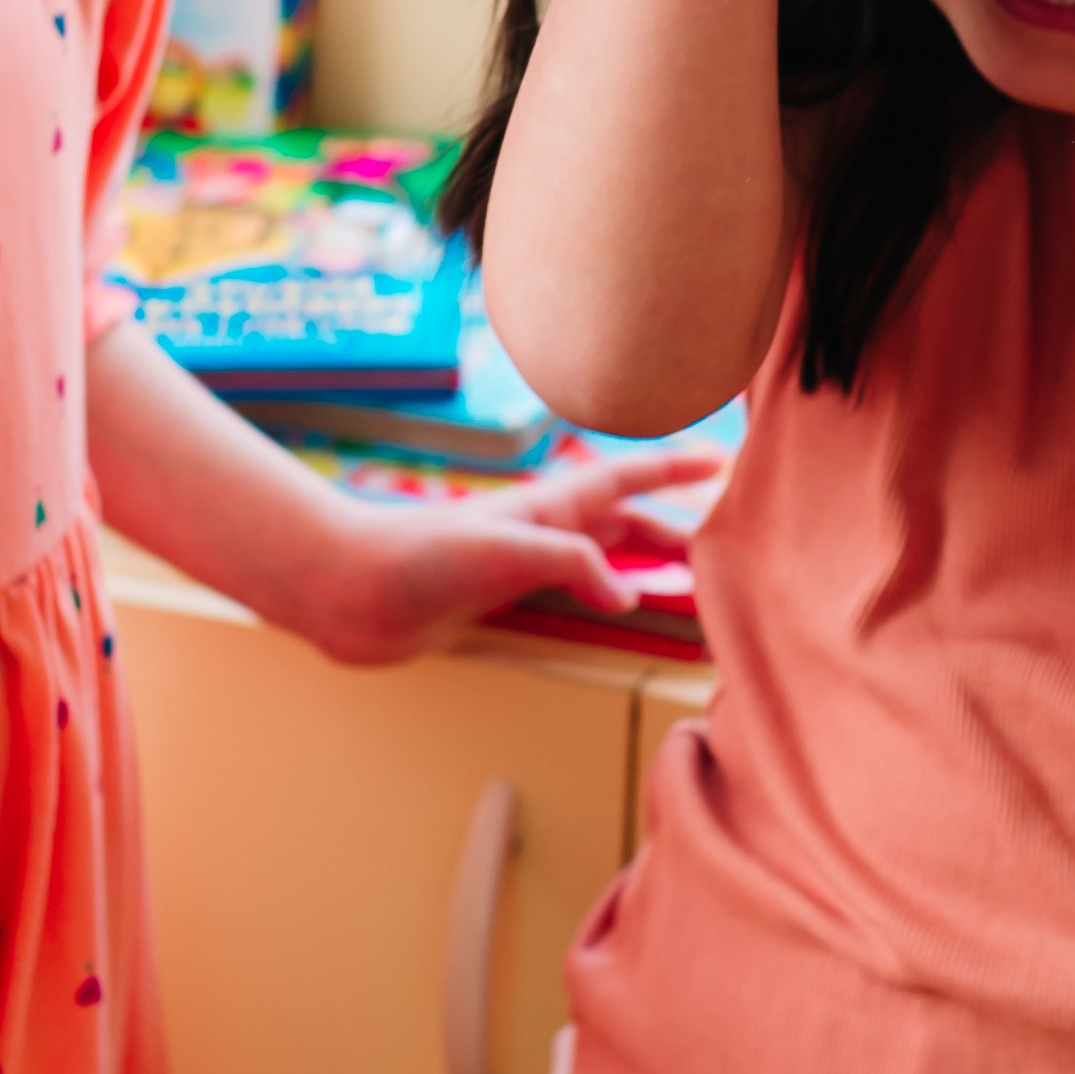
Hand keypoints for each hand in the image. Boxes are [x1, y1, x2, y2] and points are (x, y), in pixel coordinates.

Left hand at [318, 447, 727, 664]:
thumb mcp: (510, 550)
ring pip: (602, 558)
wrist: (351, 590)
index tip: (723, 461)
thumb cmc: (421, 557)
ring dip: (644, 566)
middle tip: (723, 547)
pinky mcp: (499, 597)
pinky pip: (571, 592)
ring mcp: (521, 562)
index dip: (676, 470)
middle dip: (674, 529)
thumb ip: (575, 562)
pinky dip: (604, 597)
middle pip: (624, 522)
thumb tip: (629, 593)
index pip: (628, 478)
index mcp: (550, 506)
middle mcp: (541, 528)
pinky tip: (612, 612)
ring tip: (684, 585)